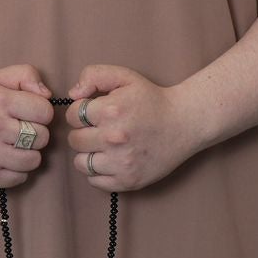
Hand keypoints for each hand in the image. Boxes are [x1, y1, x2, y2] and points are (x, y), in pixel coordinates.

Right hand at [0, 64, 55, 189]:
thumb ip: (26, 75)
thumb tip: (47, 95)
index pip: (45, 112)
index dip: (40, 112)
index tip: (27, 114)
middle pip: (42, 137)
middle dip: (35, 133)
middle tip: (18, 131)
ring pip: (34, 160)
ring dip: (28, 153)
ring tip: (13, 146)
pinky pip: (20, 178)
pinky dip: (16, 170)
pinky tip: (3, 159)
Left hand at [63, 64, 200, 190]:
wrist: (185, 123)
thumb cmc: (152, 100)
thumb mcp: (125, 77)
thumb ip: (93, 75)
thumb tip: (73, 95)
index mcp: (110, 111)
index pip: (72, 116)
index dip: (80, 113)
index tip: (94, 114)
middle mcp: (113, 138)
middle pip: (74, 140)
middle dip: (83, 132)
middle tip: (100, 129)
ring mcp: (121, 162)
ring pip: (81, 163)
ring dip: (88, 154)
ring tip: (104, 146)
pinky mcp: (128, 180)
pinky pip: (95, 181)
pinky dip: (98, 172)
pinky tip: (110, 160)